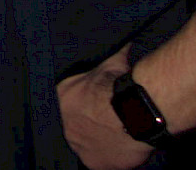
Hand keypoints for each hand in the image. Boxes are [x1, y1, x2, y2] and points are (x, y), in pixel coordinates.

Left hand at [57, 44, 153, 169]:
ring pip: (86, 144)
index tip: (97, 105)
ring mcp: (77, 144)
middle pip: (74, 124)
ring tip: (116, 134)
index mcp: (61, 96)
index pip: (67, 102)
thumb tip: (124, 39)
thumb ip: (112, 54)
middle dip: (88, 122)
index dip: (84, 104)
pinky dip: (111, 157)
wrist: (135, 110)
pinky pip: (100, 163)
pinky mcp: (94, 163)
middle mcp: (63, 122)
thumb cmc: (121, 83)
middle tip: (108, 120)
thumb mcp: (112, 61)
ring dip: (98, 139)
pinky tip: (120, 149)